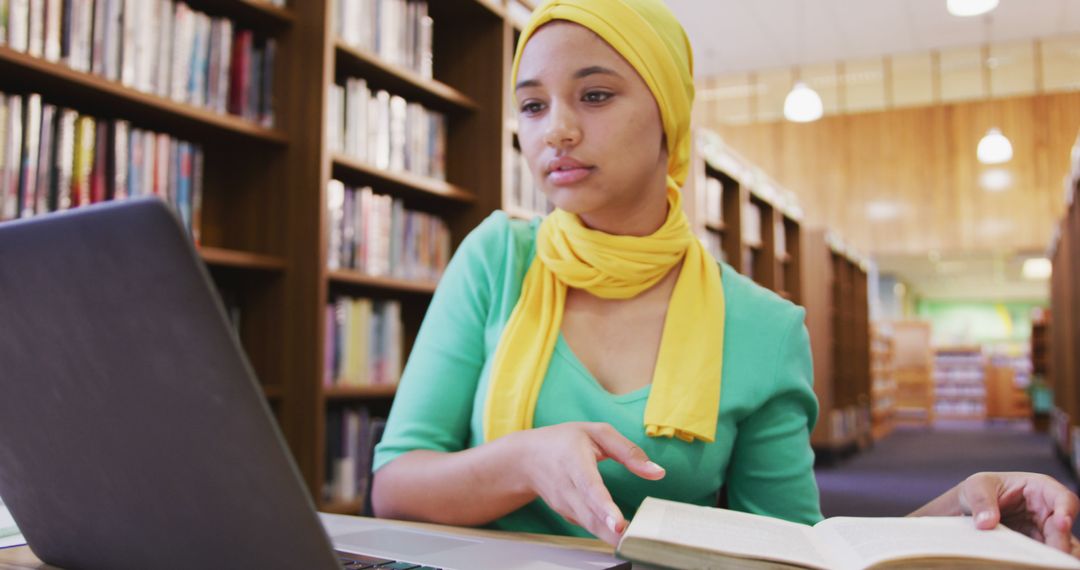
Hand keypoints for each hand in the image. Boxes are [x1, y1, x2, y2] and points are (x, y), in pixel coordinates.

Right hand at [512, 422, 665, 544]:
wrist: (525, 458)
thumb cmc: (563, 441)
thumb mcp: (597, 433)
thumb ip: (628, 451)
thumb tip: (658, 472)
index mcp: (574, 460)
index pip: (589, 486)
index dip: (603, 507)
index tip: (618, 523)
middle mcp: (566, 486)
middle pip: (589, 513)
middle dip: (610, 531)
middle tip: (634, 542)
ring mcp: (564, 503)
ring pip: (589, 524)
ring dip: (610, 536)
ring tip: (633, 543)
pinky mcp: (566, 514)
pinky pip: (588, 526)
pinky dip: (604, 533)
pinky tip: (620, 536)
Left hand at [959, 472, 1079, 554]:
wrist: (968, 505)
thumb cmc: (979, 489)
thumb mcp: (976, 487)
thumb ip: (982, 501)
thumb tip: (986, 523)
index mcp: (1040, 489)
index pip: (1063, 498)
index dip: (1066, 510)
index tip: (1062, 523)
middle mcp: (1047, 512)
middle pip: (1063, 530)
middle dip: (1061, 543)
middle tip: (1052, 557)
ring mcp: (1042, 532)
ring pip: (1058, 547)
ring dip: (1053, 557)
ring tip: (1043, 564)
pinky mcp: (1034, 547)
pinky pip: (1042, 557)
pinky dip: (1039, 562)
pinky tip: (1029, 565)